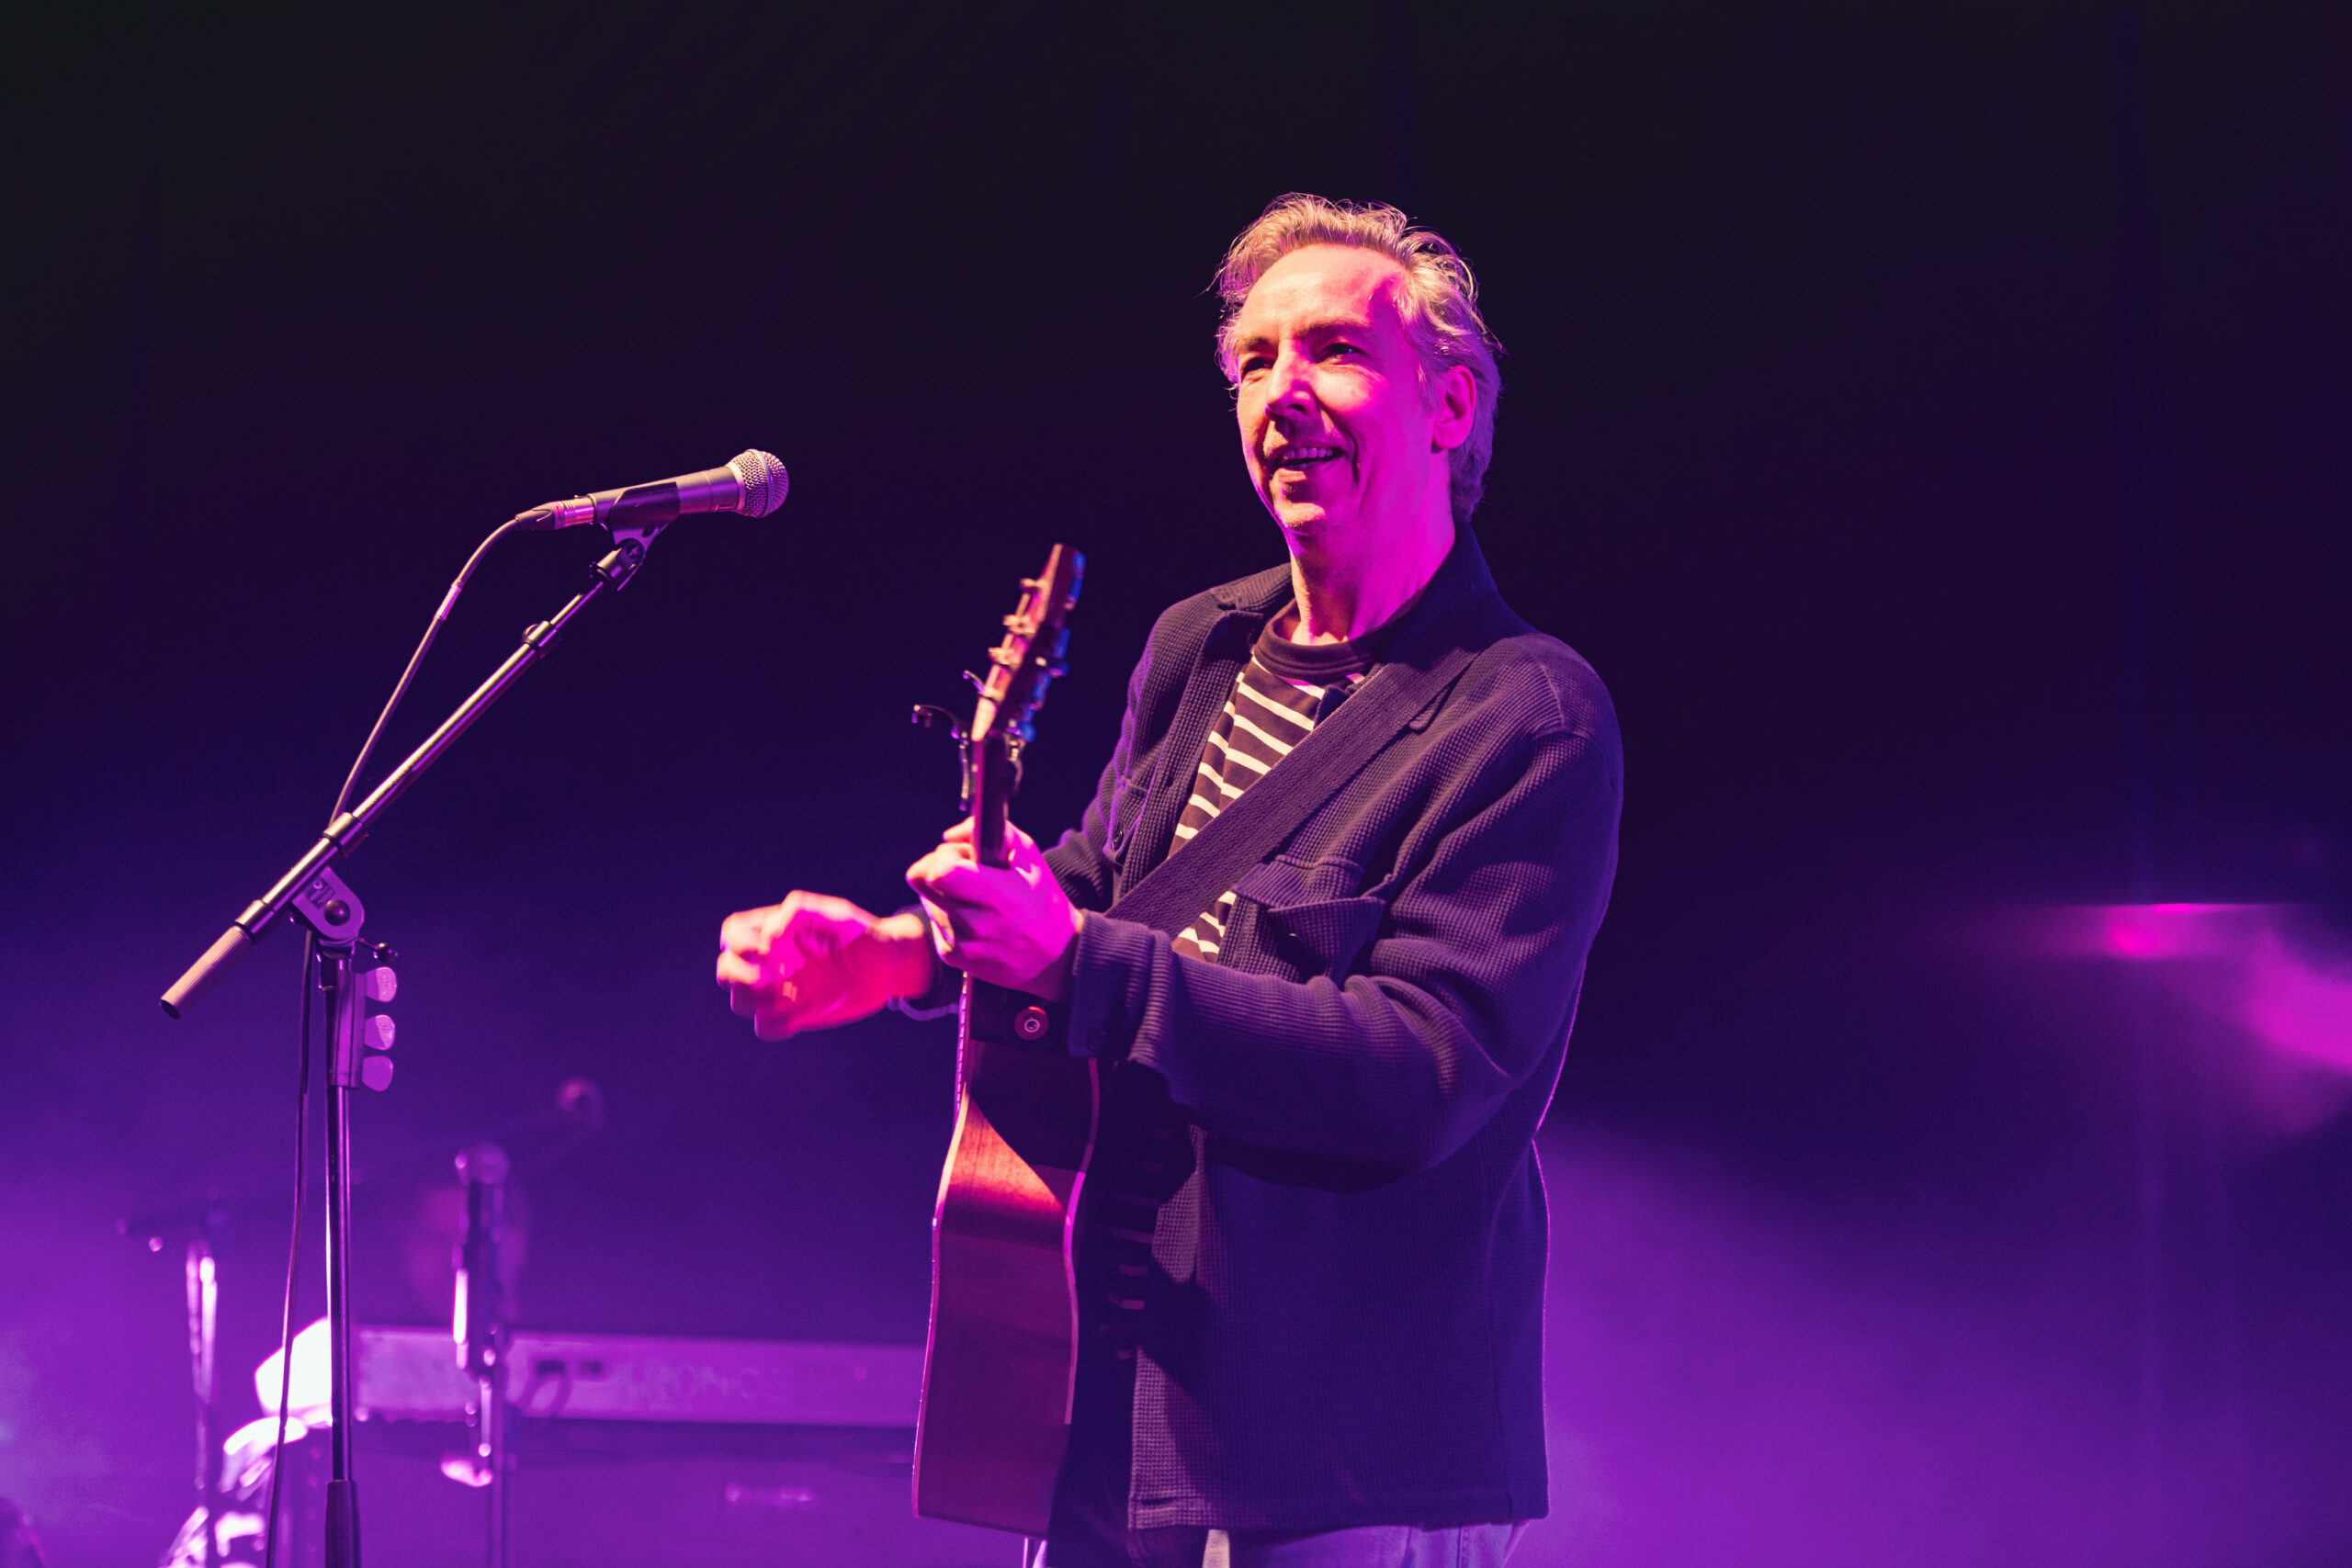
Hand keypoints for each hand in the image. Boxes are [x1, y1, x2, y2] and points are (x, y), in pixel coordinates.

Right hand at [716, 892, 933, 1039]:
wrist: (886, 965)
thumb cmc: (859, 932)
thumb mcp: (833, 913)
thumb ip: (798, 912)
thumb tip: (768, 936)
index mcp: (774, 931)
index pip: (732, 933)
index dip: (739, 942)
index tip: (767, 949)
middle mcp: (771, 961)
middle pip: (726, 970)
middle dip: (737, 975)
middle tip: (769, 977)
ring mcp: (781, 988)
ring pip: (740, 1001)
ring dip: (755, 1000)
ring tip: (790, 993)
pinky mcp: (795, 1014)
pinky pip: (765, 1027)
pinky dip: (774, 1024)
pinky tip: (803, 1010)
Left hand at [905, 819, 1080, 1001]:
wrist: (1055, 957)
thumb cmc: (1043, 902)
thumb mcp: (1032, 859)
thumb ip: (998, 833)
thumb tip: (951, 835)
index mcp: (1000, 896)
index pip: (941, 873)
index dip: (942, 856)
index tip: (959, 855)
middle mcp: (978, 924)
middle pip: (922, 882)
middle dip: (936, 867)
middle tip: (960, 870)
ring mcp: (963, 944)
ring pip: (927, 901)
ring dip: (943, 893)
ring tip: (973, 897)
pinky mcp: (954, 957)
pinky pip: (934, 923)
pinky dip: (947, 915)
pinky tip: (972, 917)